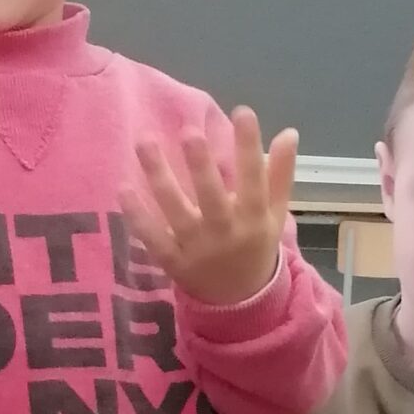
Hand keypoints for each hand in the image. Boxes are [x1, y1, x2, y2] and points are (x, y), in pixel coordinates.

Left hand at [123, 107, 295, 305]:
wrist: (240, 301)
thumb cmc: (255, 246)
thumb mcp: (274, 214)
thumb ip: (279, 174)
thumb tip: (289, 132)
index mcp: (254, 220)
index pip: (254, 180)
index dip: (249, 147)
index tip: (243, 112)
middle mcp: (226, 234)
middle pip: (212, 198)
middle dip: (201, 167)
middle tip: (190, 132)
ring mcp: (198, 250)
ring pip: (177, 212)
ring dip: (160, 177)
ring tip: (144, 141)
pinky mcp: (174, 262)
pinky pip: (154, 238)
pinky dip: (138, 216)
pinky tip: (125, 187)